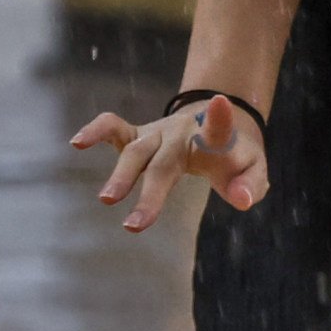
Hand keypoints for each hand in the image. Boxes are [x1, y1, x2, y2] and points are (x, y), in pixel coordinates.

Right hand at [72, 92, 268, 231]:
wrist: (218, 119)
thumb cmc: (234, 155)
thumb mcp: (254, 169)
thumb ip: (251, 184)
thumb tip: (243, 200)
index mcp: (213, 140)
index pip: (219, 132)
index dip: (220, 120)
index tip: (220, 103)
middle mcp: (180, 134)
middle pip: (164, 163)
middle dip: (150, 193)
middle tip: (134, 227)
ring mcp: (156, 134)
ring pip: (135, 151)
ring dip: (121, 175)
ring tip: (107, 200)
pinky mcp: (137, 136)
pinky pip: (114, 128)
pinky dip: (96, 131)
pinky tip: (77, 142)